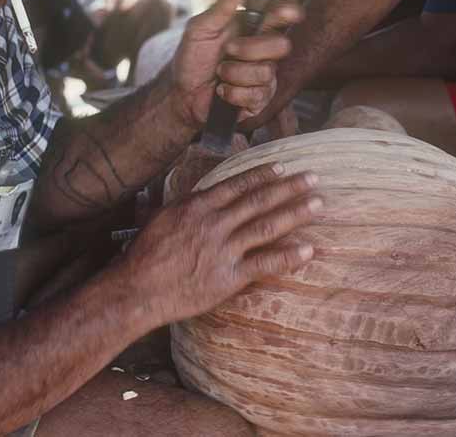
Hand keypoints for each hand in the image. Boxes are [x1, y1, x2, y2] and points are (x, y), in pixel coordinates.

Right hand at [120, 163, 318, 324]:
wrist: (137, 289)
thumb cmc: (145, 254)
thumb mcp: (162, 217)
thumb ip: (188, 203)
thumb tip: (204, 193)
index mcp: (198, 206)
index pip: (237, 184)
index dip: (263, 175)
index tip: (283, 167)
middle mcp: (214, 224)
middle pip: (258, 200)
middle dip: (289, 187)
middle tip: (313, 178)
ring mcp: (224, 250)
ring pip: (266, 226)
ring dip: (295, 213)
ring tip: (318, 204)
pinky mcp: (228, 278)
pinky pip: (264, 264)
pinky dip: (288, 256)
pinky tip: (309, 249)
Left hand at [170, 0, 303, 126]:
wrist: (181, 94)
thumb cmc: (191, 60)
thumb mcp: (198, 30)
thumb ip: (220, 9)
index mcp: (251, 28)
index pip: (279, 16)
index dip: (289, 12)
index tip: (289, 12)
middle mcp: (262, 50)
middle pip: (281, 45)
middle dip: (251, 49)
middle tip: (228, 50)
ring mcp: (264, 76)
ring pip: (266, 72)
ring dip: (234, 73)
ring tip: (219, 74)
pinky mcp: (259, 99)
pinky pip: (256, 94)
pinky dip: (232, 92)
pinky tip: (222, 91)